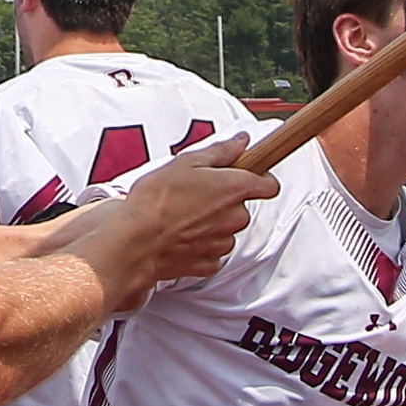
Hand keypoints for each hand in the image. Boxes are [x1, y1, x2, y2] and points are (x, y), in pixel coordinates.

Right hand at [108, 136, 274, 301]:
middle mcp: (235, 217)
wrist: (135, 241)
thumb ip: (220, 151)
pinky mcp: (210, 263)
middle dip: (224, 200)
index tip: (249, 175)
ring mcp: (223, 242)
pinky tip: (181, 234)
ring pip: (227, 229)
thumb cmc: (156, 201)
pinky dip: (201, 243)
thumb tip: (240, 142)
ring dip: (212, 222)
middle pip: (242, 207)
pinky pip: (213, 250)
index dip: (260, 178)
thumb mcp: (185, 162)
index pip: (269, 185)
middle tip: (197, 192)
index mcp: (234, 188)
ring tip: (183, 214)